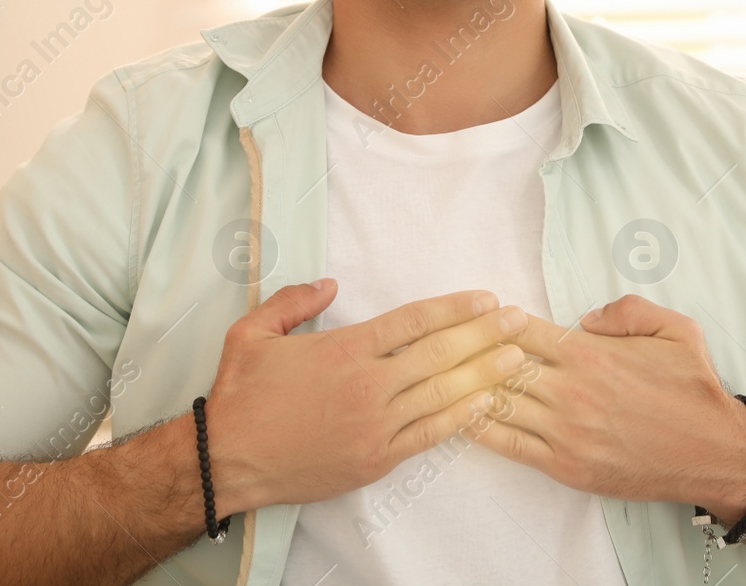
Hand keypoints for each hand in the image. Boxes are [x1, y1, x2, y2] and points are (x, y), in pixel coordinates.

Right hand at [202, 280, 530, 514]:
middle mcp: (368, 385)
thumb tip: (330, 284)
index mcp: (344, 349)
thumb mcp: (252, 332)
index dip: (454, 308)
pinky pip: (428, 435)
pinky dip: (460, 418)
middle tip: (520, 321)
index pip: (413, 321)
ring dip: (485, 374)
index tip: (486, 299)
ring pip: (443, 394)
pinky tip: (485, 404)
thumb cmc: (240, 396)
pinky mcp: (376, 460)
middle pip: (440, 354)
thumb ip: (294, 301)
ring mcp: (376, 426)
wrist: (225, 460)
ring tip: (517, 359)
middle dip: (485, 335)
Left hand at [471, 293, 745, 520]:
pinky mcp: (566, 465)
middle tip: (447, 343)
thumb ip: (627, 310)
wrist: (714, 452)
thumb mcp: (674, 328)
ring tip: (443, 377)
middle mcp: (573, 390)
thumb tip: (585, 316)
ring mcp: (566, 431)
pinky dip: (481, 428)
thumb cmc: (694, 388)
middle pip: (501, 364)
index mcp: (593, 353)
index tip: (480, 315)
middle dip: (472, 351)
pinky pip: (510, 444)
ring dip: (469, 387)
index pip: (524, 330)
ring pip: (499, 403)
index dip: (496, 320)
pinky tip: (460, 416)